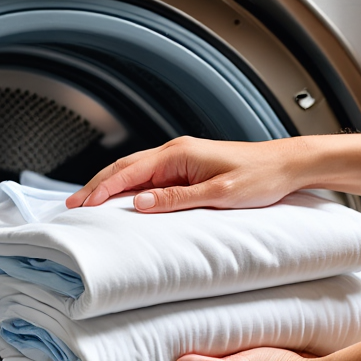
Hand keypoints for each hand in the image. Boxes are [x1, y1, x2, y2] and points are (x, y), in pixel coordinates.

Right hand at [66, 135, 310, 211]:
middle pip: (125, 169)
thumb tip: (140, 203)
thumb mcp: (219, 194)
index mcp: (179, 154)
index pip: (128, 171)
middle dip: (96, 187)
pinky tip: (122, 201)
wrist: (288, 166)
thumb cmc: (261, 177)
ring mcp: (182, 160)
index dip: (101, 189)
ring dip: (110, 187)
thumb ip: (177, 199)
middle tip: (72, 207)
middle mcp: (176, 152)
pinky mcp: (189, 169)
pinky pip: (150, 178)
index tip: (81, 206)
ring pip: (135, 172)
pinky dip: (130, 188)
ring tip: (88, 205)